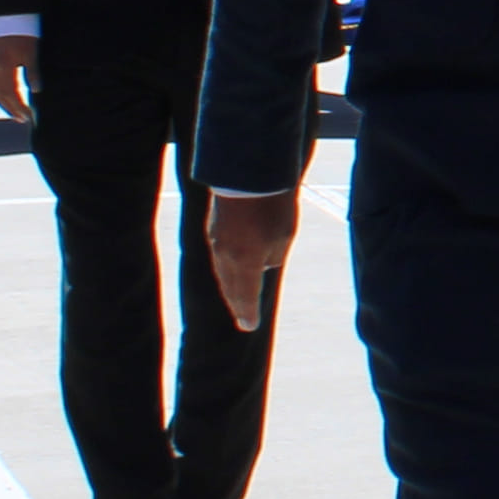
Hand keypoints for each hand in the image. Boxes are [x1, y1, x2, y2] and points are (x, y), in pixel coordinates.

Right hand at [0, 31, 37, 122]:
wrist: (7, 14)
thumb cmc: (23, 31)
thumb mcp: (32, 50)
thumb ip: (33, 71)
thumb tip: (37, 91)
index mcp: (4, 66)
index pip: (11, 93)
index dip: (20, 106)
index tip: (30, 116)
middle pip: (1, 94)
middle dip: (11, 109)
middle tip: (23, 120)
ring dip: (4, 103)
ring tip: (15, 113)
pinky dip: (0, 93)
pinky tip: (8, 96)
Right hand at [208, 186, 300, 332]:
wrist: (248, 172)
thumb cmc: (273, 205)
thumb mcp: (284, 236)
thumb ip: (273, 258)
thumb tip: (264, 267)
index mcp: (245, 262)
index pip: (246, 295)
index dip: (248, 312)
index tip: (248, 326)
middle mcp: (226, 256)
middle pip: (231, 287)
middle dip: (237, 303)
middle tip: (242, 317)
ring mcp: (216, 241)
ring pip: (222, 271)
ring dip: (230, 286)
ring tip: (236, 297)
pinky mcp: (213, 227)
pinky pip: (219, 255)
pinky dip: (225, 267)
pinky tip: (229, 269)